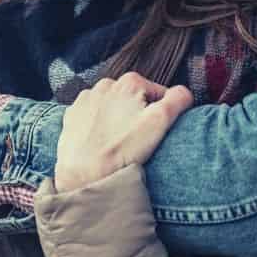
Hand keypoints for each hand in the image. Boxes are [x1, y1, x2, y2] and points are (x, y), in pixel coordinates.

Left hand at [53, 72, 193, 192]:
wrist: (84, 174)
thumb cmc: (122, 149)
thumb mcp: (159, 122)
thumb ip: (177, 100)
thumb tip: (184, 93)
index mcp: (129, 82)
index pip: (158, 93)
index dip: (162, 112)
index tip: (156, 131)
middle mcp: (105, 84)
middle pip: (134, 98)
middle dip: (139, 114)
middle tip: (138, 139)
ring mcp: (86, 99)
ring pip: (113, 106)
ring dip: (118, 118)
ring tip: (120, 142)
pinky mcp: (73, 115)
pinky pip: (93, 115)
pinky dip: (99, 125)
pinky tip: (102, 141)